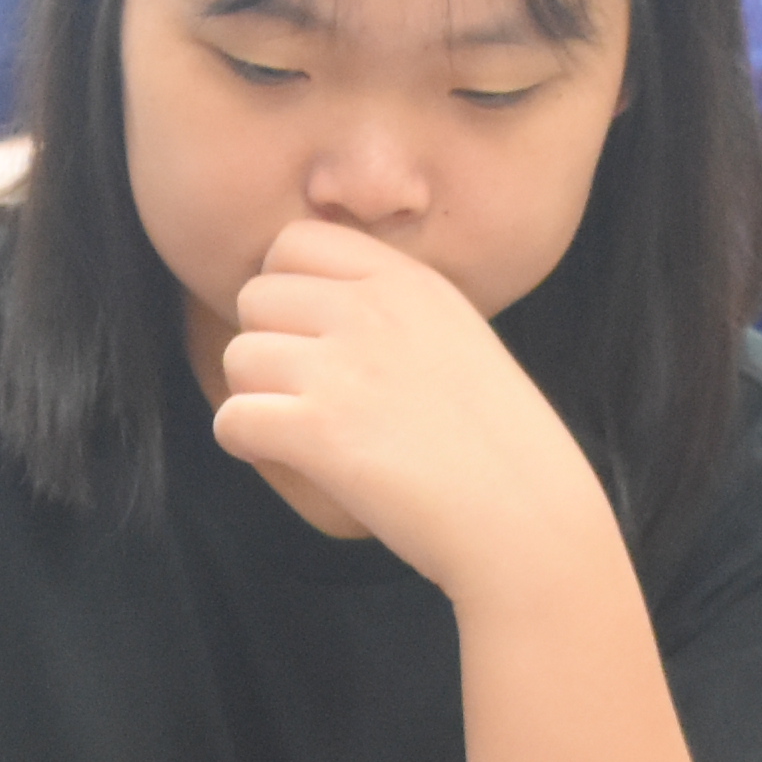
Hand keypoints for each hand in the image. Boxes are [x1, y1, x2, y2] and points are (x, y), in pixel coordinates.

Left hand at [212, 217, 614, 598]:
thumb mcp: (459, 340)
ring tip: (295, 431)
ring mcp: (344, 368)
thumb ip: (392, 312)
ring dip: (254, 396)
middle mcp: (372, 311)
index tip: (306, 336)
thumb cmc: (500, 448)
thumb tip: (312, 313)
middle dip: (266, 346)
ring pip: (239, 356)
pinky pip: (232, 417)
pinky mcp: (320, 431)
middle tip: (301, 393)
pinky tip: (280, 457)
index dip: (284, 289)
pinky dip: (243, 441)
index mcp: (409, 281)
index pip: (295, 240)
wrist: (528, 520)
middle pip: (255, 297)